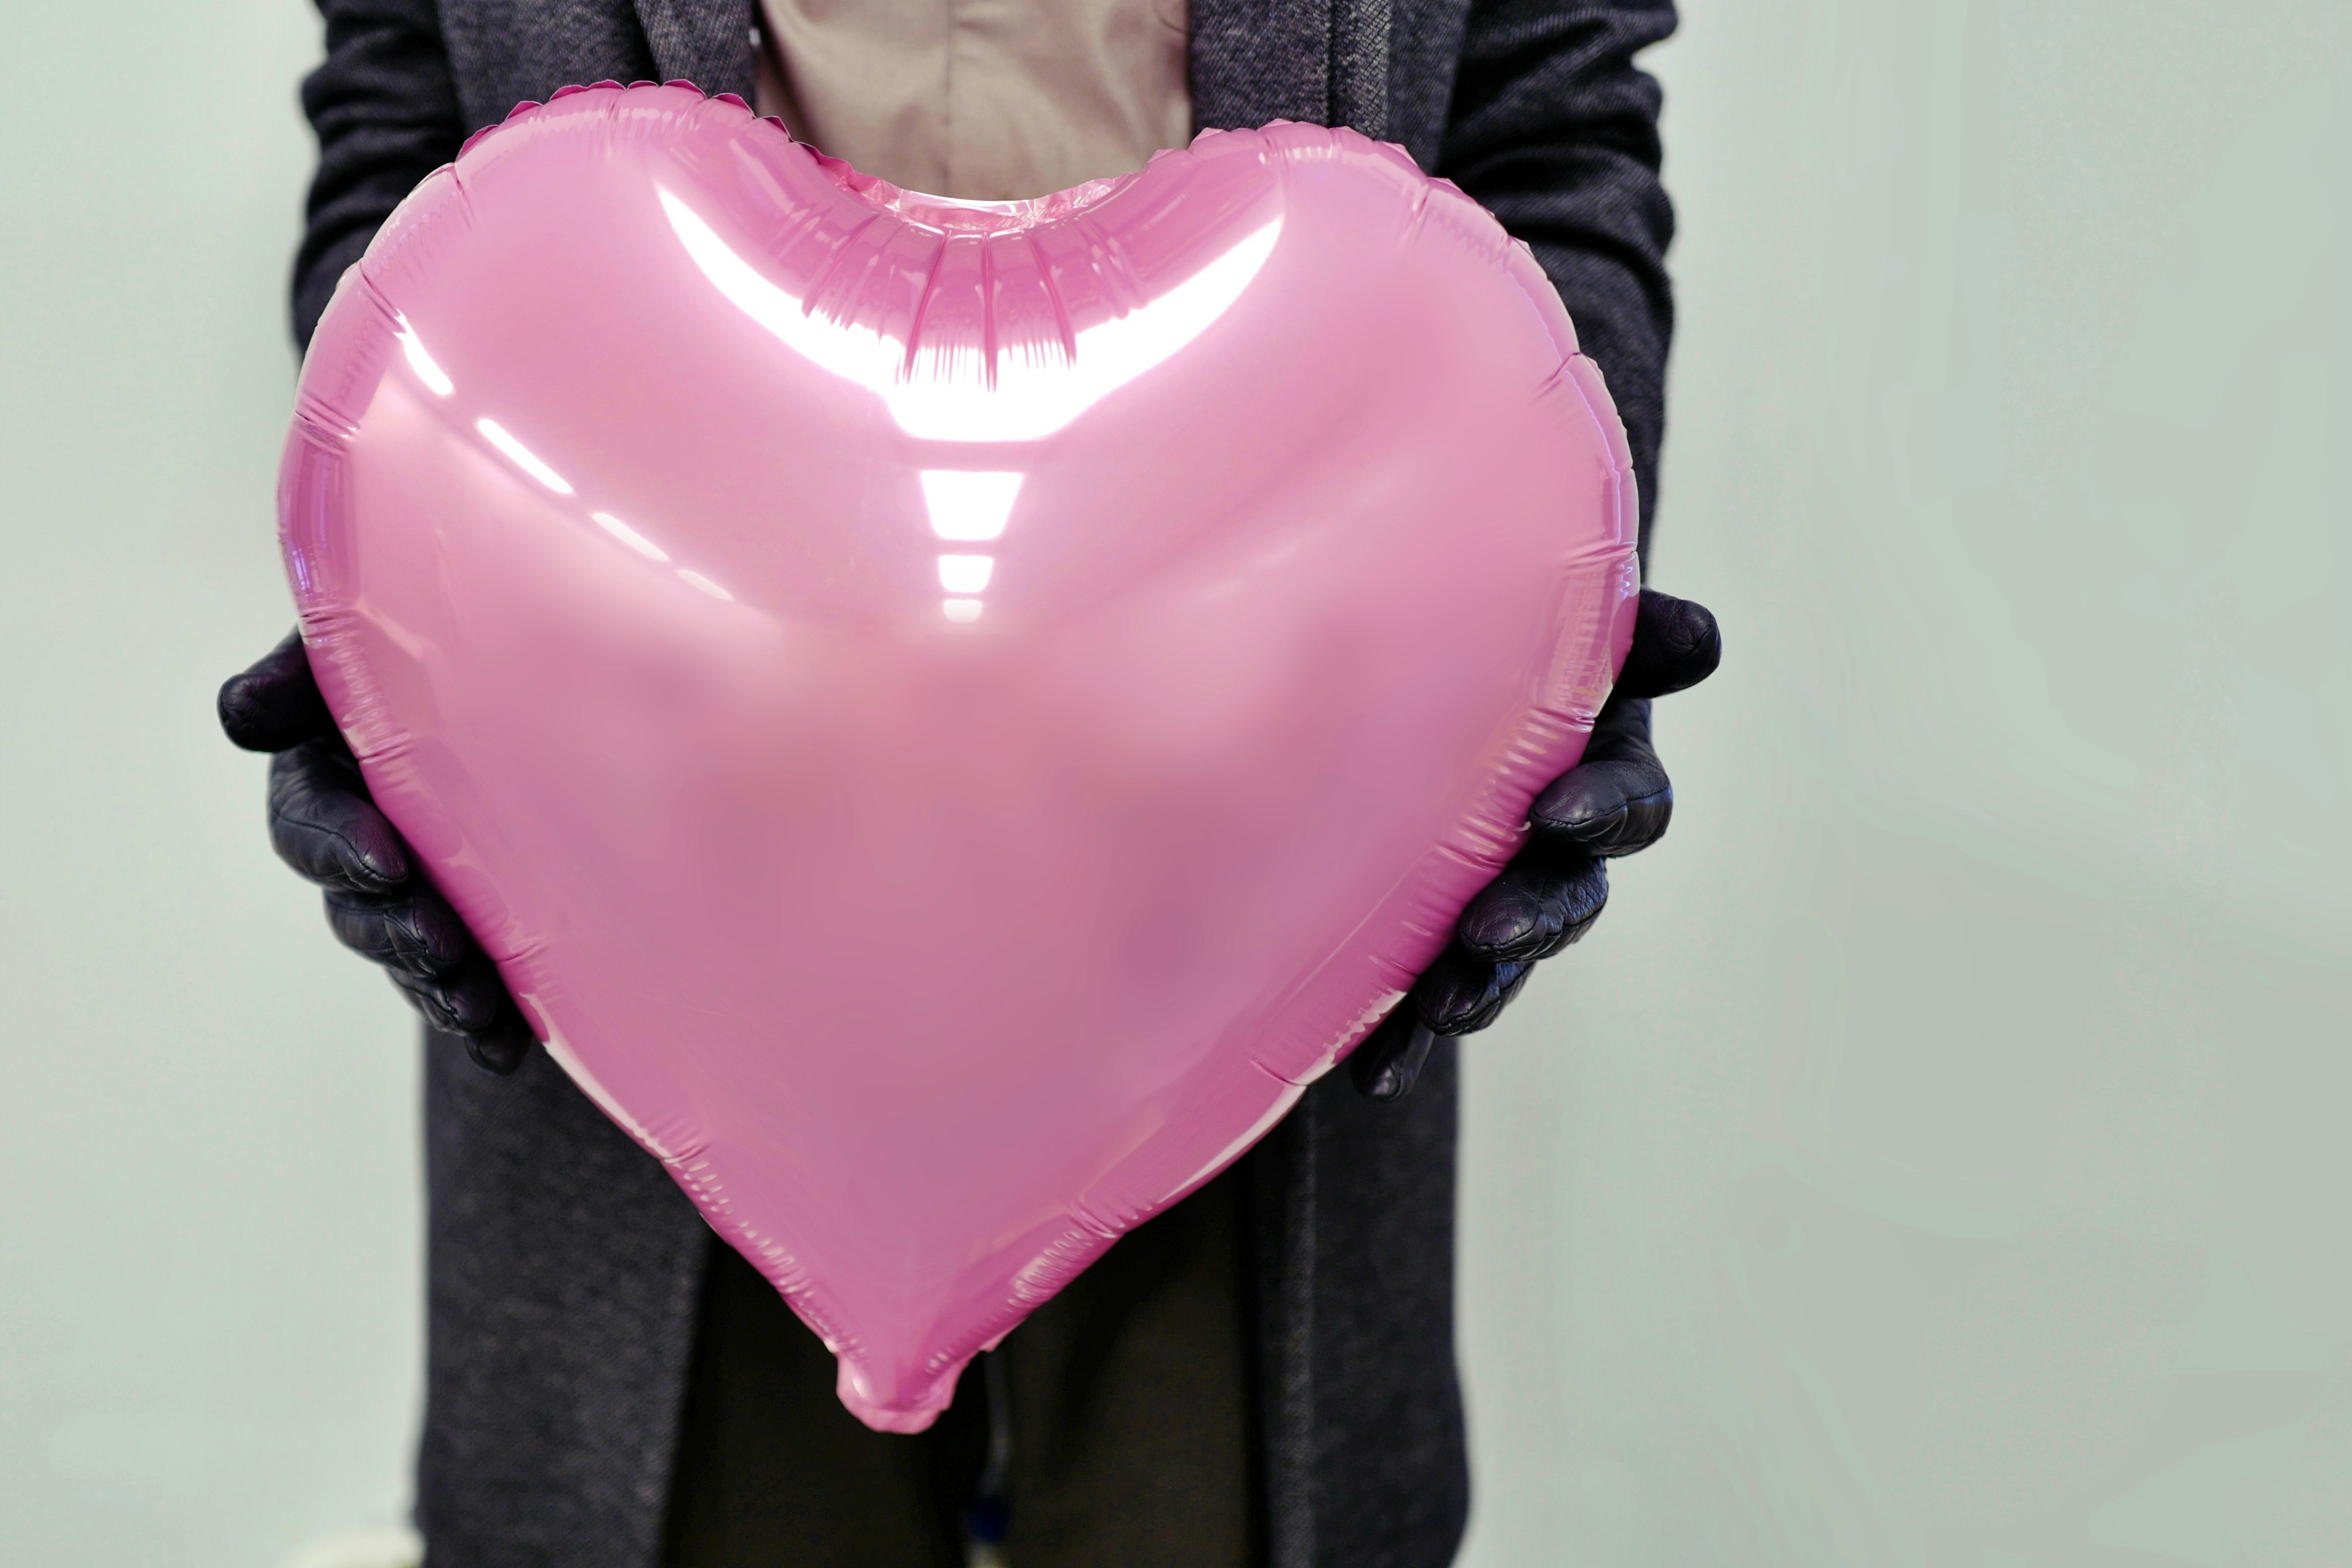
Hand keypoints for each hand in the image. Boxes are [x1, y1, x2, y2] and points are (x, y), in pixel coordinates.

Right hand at [219, 631, 534, 1072]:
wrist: (534, 671)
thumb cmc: (433, 639)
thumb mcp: (366, 634)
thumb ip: (305, 666)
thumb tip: (241, 717)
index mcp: (328, 772)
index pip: (310, 817)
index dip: (338, 844)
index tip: (384, 860)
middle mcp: (364, 839)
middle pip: (358, 905)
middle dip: (395, 933)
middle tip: (442, 947)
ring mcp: (418, 889)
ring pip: (409, 953)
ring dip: (437, 986)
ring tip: (474, 1008)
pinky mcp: (476, 924)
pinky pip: (467, 980)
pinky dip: (483, 1019)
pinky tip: (506, 1047)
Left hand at [1350, 589, 1720, 1099]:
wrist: (1428, 668)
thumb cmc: (1503, 631)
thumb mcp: (1561, 618)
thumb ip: (1626, 631)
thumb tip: (1702, 641)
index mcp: (1600, 765)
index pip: (1628, 799)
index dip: (1604, 808)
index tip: (1559, 810)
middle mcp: (1559, 844)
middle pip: (1570, 895)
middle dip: (1535, 917)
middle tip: (1492, 929)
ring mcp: (1501, 897)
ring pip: (1504, 959)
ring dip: (1480, 988)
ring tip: (1445, 1012)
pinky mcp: (1437, 939)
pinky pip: (1427, 997)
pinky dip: (1407, 1037)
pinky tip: (1376, 1074)